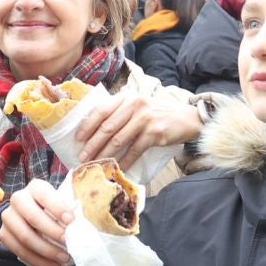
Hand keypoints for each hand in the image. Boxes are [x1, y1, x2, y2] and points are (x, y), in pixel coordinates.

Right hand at [0, 178, 74, 265]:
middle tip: (69, 243)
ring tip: (64, 259)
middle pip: (32, 217)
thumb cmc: (54, 211)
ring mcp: (9, 217)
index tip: (71, 221)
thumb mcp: (64, 205)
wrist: (33, 217)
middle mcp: (18, 199)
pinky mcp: (4, 234)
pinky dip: (38, 261)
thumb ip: (74, 211)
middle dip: (53, 232)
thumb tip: (85, 226)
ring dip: (46, 251)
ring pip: (25, 237)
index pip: (45, 195)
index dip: (57, 207)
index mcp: (36, 188)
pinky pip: (19, 250)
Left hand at [76, 93, 202, 169]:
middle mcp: (134, 104)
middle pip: (107, 127)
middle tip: (83, 157)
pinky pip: (134, 150)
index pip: (100, 110)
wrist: (187, 119)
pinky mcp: (154, 132)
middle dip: (92, 144)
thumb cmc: (157, 114)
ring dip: (105, 154)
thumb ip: (119, 113)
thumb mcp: (137, 106)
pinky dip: (125, 161)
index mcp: (126, 97)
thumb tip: (94, 132)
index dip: (87, 125)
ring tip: (96, 164)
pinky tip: (118, 168)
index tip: (78, 139)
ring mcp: (144, 118)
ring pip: (118, 140)